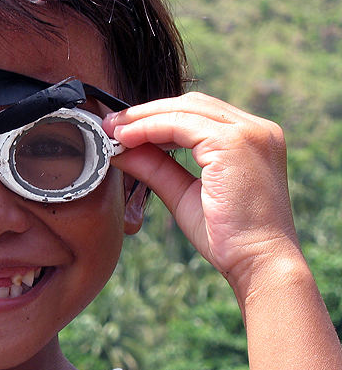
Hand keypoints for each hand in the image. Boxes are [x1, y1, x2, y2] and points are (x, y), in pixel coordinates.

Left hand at [103, 92, 300, 302]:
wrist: (259, 264)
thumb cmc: (228, 238)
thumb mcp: (184, 194)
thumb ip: (156, 168)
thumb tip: (121, 150)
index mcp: (252, 139)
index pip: (198, 114)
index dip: (157, 117)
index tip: (122, 130)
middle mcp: (256, 130)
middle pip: (191, 104)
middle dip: (146, 112)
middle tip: (110, 125)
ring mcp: (249, 133)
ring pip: (185, 109)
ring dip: (143, 118)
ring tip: (113, 132)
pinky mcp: (234, 143)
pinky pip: (181, 124)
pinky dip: (149, 127)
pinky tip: (126, 138)